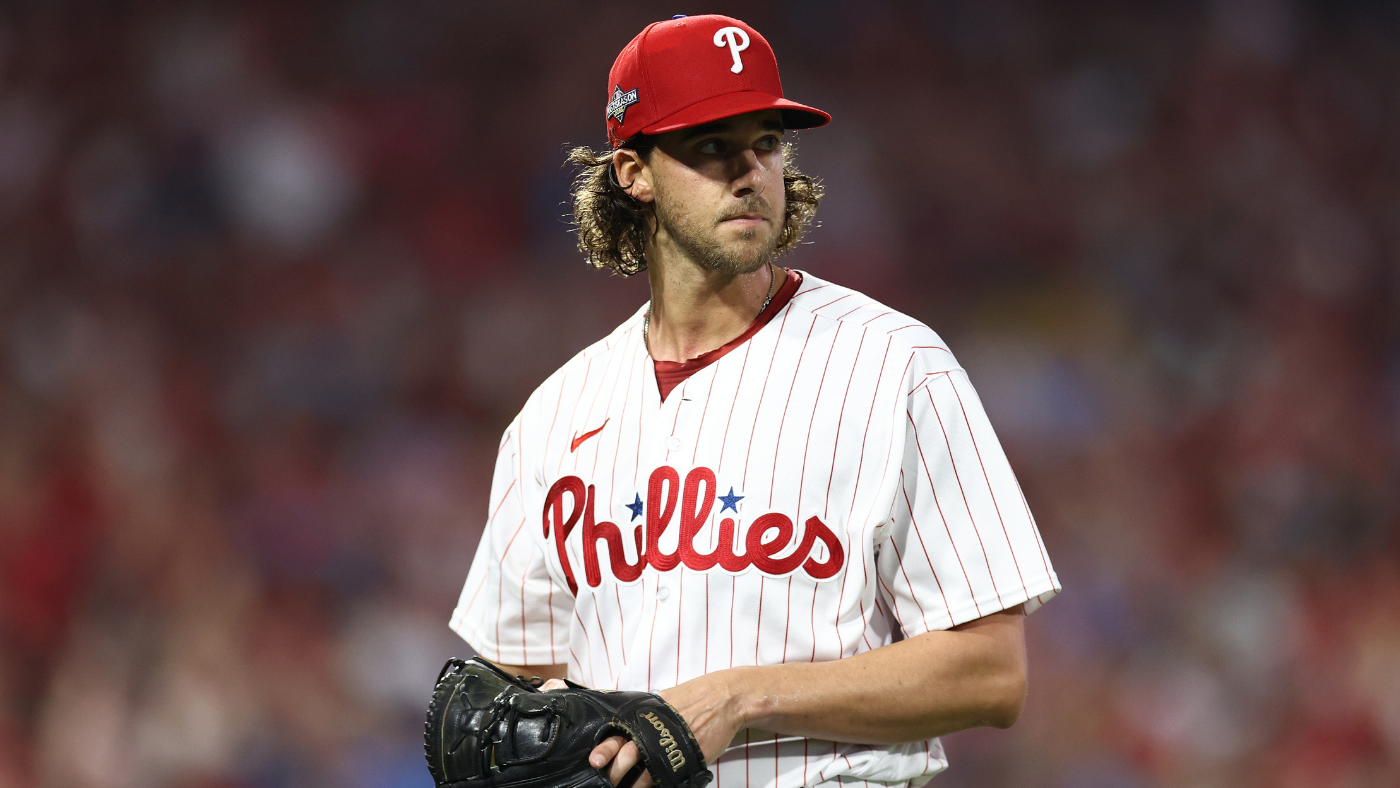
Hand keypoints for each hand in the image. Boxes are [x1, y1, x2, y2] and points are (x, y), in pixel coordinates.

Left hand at [544, 671, 749, 787]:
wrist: (723, 699)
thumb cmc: (692, 697)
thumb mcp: (661, 701)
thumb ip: (642, 716)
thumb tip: (622, 726)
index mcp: (644, 716)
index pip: (617, 734)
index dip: (605, 749)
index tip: (595, 761)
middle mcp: (654, 732)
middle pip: (627, 756)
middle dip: (614, 772)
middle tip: (608, 780)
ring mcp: (670, 749)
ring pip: (644, 775)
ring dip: (633, 785)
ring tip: (626, 787)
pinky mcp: (685, 761)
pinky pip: (665, 779)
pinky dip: (655, 785)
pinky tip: (650, 786)